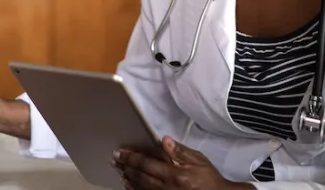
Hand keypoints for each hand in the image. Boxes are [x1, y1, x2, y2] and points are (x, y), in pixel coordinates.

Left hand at [112, 136, 252, 189]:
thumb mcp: (199, 161)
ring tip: (119, 170)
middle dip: (126, 166)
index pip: (147, 164)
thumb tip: (164, 140)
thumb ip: (180, 151)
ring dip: (128, 178)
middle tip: (115, 159)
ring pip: (141, 187)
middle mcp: (168, 186)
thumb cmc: (209, 179)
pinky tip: (128, 185)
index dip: (131, 157)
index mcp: (175, 174)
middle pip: (140, 176)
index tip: (120, 152)